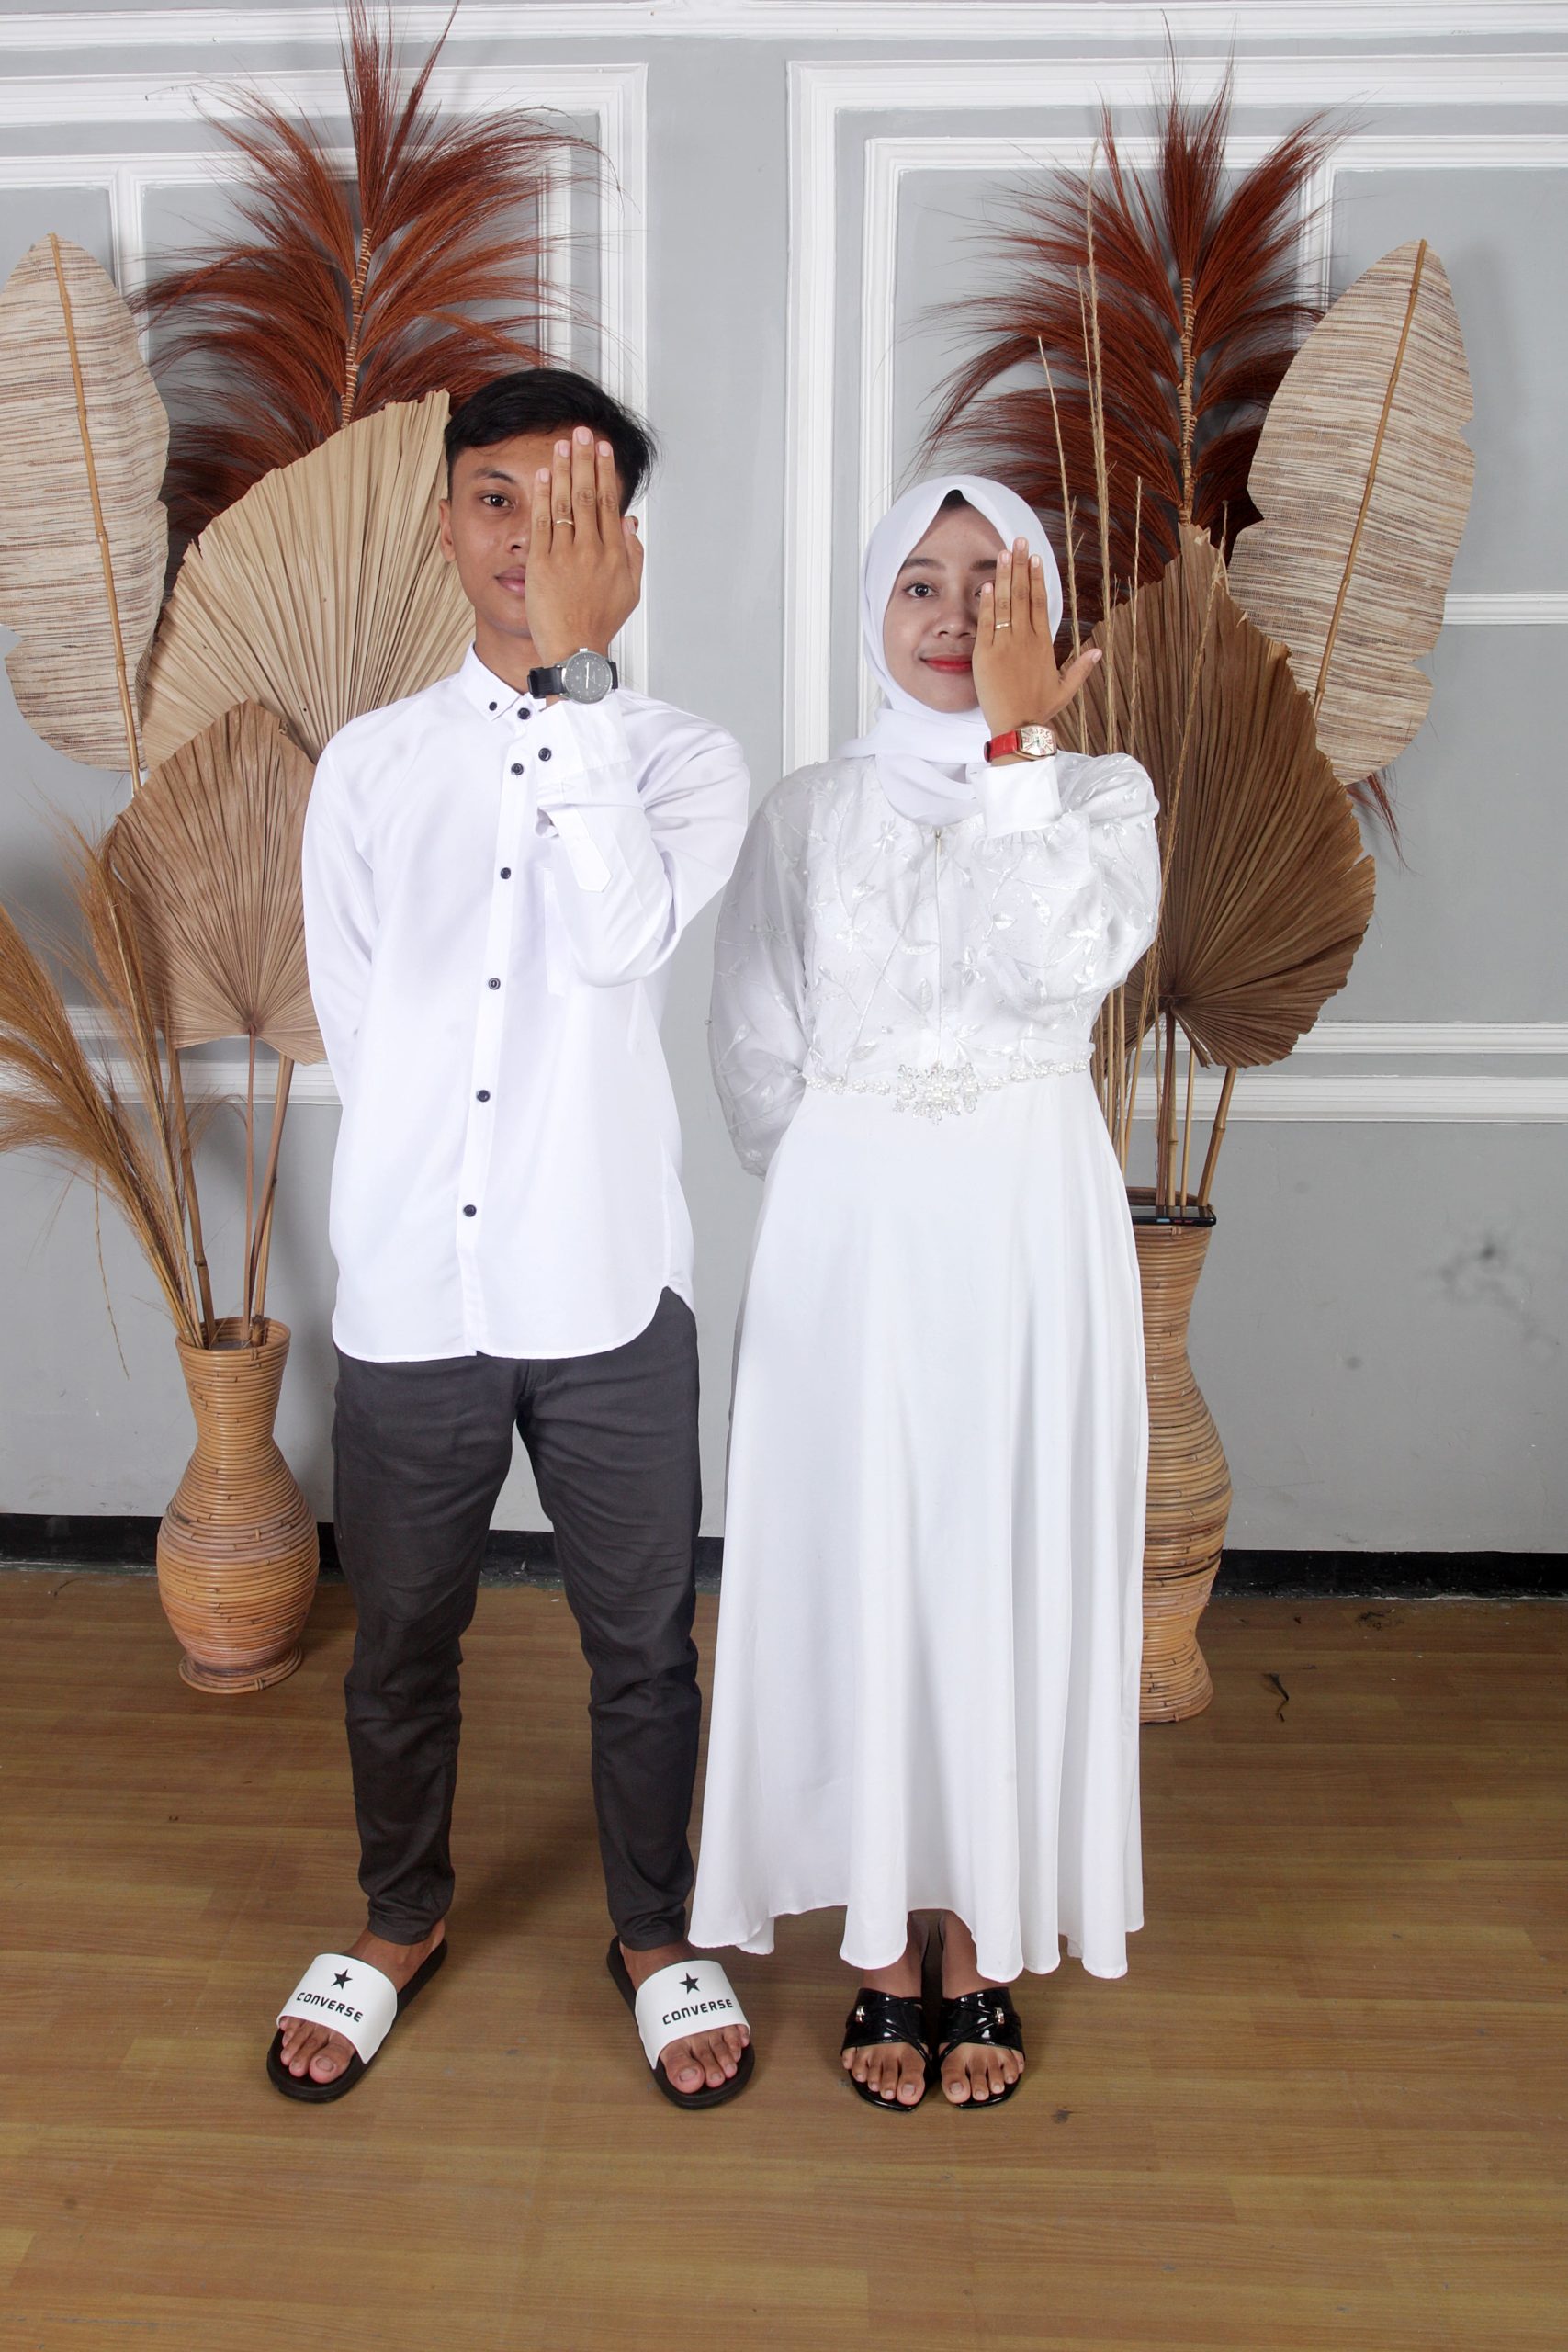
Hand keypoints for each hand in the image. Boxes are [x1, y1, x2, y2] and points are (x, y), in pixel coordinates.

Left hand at [525, 426, 643, 665]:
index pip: (609, 502)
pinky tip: (541, 476)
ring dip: (562, 469)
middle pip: (588, 494)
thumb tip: (629, 522)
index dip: (605, 471)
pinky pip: (542, 522)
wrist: (575, 650)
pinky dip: (542, 496)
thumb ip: (633, 554)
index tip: (602, 449)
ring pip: (564, 502)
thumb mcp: (630, 591)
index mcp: (615, 554)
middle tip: (582, 432)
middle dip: (585, 459)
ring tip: (561, 444)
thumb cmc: (599, 624)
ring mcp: (567, 555)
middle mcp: (593, 550)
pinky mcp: (543, 563)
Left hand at [972, 537, 1100, 738]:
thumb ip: (1081, 668)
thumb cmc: (1039, 710)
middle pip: (1022, 595)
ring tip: (1003, 553)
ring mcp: (1004, 646)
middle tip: (1018, 541)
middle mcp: (1025, 640)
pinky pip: (987, 623)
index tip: (1035, 557)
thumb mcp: (1065, 689)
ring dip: (1003, 576)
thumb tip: (1099, 651)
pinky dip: (986, 603)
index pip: (1040, 602)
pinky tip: (987, 584)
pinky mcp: (986, 655)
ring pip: (1004, 604)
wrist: (1017, 727)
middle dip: (1020, 566)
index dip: (1036, 578)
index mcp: (1043, 644)